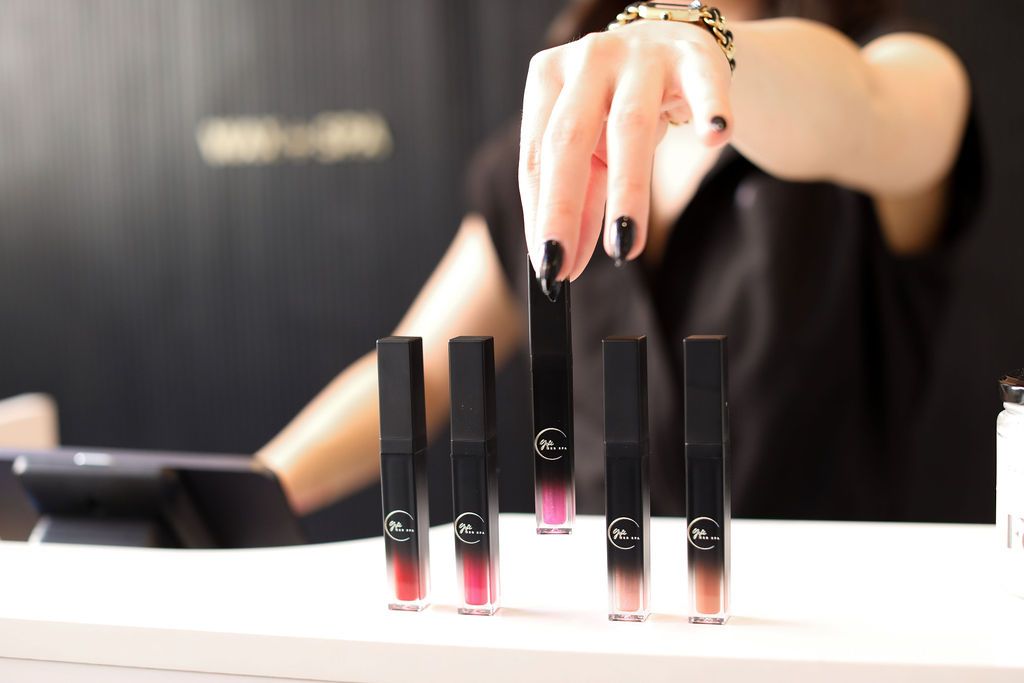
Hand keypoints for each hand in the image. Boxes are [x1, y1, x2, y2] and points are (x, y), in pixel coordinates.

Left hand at [520, 19, 732, 293]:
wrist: (677, 46)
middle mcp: (588, 60)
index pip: (537, 156)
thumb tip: (567, 264)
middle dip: (563, 207)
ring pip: (629, 124)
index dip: (541, 214)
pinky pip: (704, 85)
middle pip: (569, 139)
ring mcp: (641, 54)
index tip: (547, 266)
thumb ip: (581, 202)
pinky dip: (710, 110)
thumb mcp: (593, 151)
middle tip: (562, 266)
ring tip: (624, 243)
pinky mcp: (694, 55)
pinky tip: (712, 139)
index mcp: (547, 79)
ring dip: (627, 190)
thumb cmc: (620, 108)